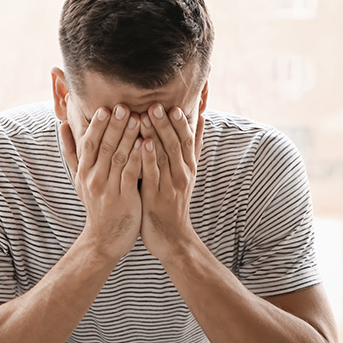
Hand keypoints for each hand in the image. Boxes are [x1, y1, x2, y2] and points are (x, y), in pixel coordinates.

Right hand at [60, 105, 143, 261]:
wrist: (104, 239)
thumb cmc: (96, 204)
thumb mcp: (79, 179)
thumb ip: (72, 152)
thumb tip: (61, 125)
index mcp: (84, 171)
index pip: (89, 143)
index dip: (97, 126)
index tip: (105, 108)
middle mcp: (93, 179)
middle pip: (104, 147)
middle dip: (114, 126)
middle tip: (124, 107)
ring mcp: (108, 189)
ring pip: (119, 158)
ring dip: (128, 137)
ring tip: (139, 119)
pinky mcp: (124, 199)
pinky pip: (131, 175)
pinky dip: (138, 159)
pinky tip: (147, 145)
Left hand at [139, 104, 203, 260]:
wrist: (173, 238)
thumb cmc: (174, 204)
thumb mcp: (186, 174)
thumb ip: (191, 147)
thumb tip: (200, 117)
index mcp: (188, 168)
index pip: (187, 140)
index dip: (181, 123)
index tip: (173, 104)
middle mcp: (182, 175)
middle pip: (176, 144)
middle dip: (166, 123)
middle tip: (156, 104)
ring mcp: (170, 186)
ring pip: (164, 156)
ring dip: (156, 135)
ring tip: (146, 116)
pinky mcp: (157, 198)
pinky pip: (153, 175)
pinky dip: (148, 158)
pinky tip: (142, 144)